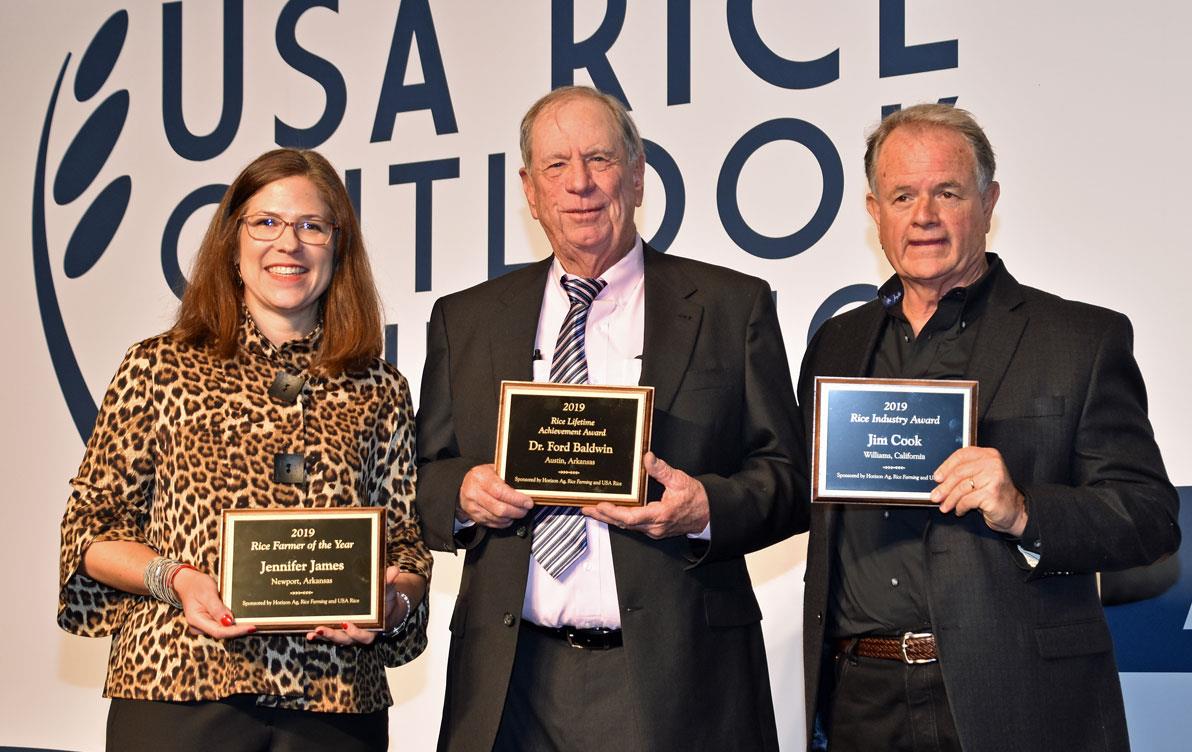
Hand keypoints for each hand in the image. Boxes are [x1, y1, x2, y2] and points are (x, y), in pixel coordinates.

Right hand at [172, 566, 255, 638]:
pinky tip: (243, 618)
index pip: (219, 631)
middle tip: (257, 623)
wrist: (187, 582)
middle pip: (222, 633)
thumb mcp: (207, 593)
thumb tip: (229, 622)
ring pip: (223, 630)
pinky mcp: (208, 622)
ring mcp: (204, 626)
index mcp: (196, 620)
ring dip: (237, 626)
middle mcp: (199, 627)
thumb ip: (217, 608)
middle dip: (239, 629)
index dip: (236, 631)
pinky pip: (222, 625)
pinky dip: (232, 622)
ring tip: (253, 621)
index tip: (251, 627)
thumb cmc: (196, 585)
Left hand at [307, 566, 425, 645]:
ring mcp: (346, 633)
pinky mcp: (337, 629)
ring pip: (333, 638)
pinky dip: (318, 634)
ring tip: (312, 631)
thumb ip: (389, 582)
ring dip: (322, 635)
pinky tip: (308, 631)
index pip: (364, 636)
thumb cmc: (385, 599)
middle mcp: (357, 635)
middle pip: (344, 639)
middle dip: (332, 635)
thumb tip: (394, 570)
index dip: (356, 633)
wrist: (382, 607)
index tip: (347, 625)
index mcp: (371, 629)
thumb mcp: (388, 591)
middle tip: (321, 628)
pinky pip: (327, 633)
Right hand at [457, 464, 532, 527]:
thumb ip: (507, 477)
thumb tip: (525, 488)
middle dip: (517, 511)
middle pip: (500, 509)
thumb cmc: (482, 477)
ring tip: (519, 511)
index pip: (500, 492)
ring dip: (512, 517)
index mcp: (481, 478)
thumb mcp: (493, 470)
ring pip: (498, 518)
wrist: (465, 486)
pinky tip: (509, 516)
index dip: (517, 499)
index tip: (527, 501)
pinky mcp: (476, 517)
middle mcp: (475, 493)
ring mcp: (474, 507)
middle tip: (526, 508)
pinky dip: (505, 522)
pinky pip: (494, 523)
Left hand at [584, 452, 709, 538]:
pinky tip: (610, 513)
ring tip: (593, 510)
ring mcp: (654, 530)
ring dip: (609, 518)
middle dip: (603, 516)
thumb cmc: (696, 498)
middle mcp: (654, 527)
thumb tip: (647, 457)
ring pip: (626, 526)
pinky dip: (619, 519)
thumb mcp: (680, 480)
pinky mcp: (654, 529)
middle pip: (623, 524)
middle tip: (586, 508)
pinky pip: (632, 526)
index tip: (600, 504)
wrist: (708, 514)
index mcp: (661, 515)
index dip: (613, 512)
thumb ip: (661, 470)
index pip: (631, 517)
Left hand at [931, 446, 1026, 536]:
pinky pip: (967, 500)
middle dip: (944, 487)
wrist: (1015, 512)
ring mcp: (994, 478)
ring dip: (950, 500)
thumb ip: (963, 473)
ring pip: (961, 488)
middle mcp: (992, 463)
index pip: (961, 455)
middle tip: (935, 496)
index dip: (945, 466)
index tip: (936, 477)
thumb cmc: (994, 494)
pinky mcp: (992, 493)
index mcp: (988, 455)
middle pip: (959, 473)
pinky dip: (960, 507)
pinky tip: (960, 510)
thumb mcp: (979, 478)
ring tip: (945, 507)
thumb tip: (938, 480)